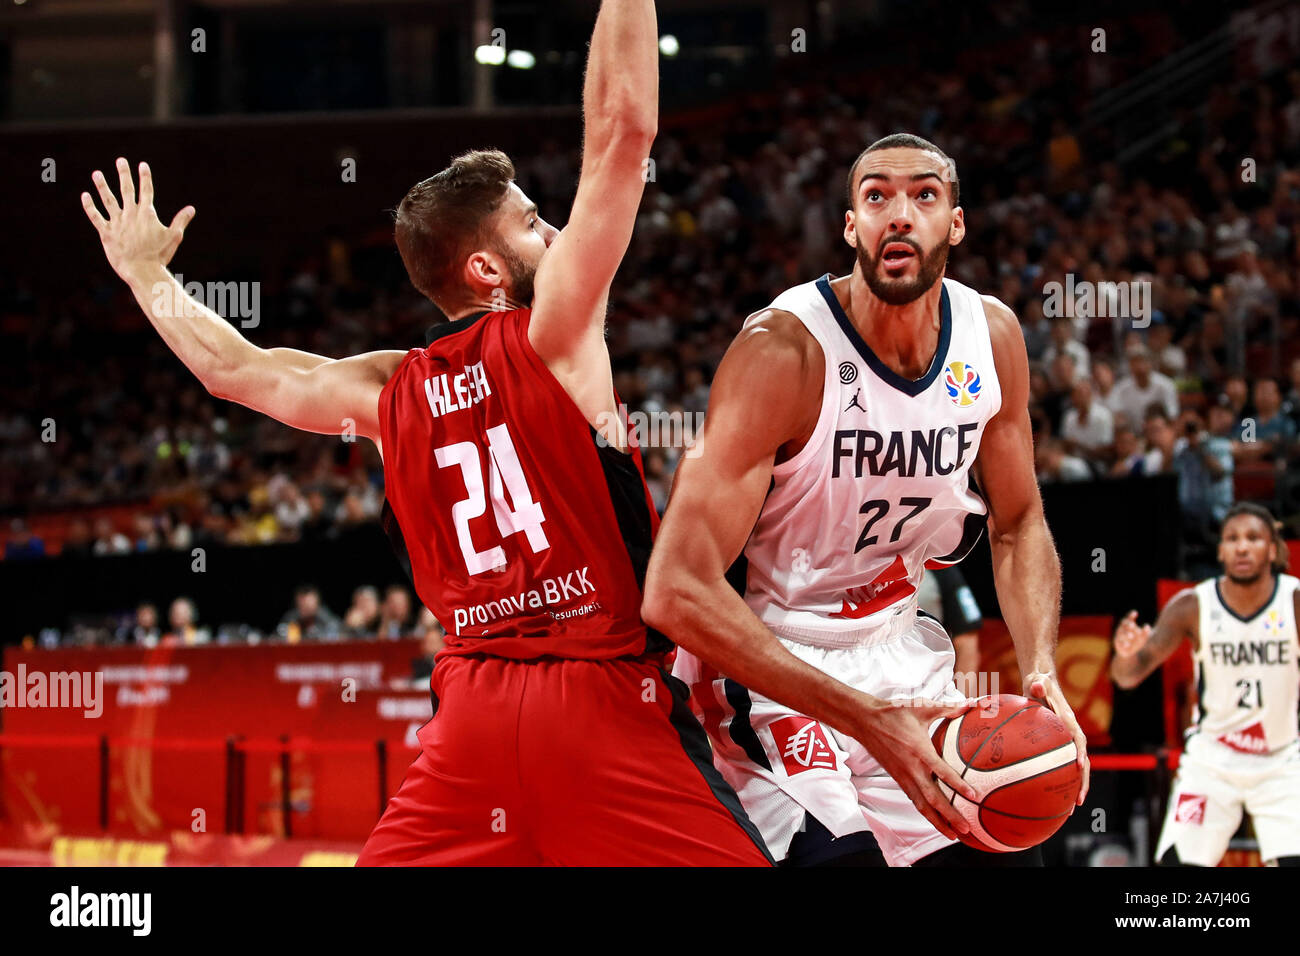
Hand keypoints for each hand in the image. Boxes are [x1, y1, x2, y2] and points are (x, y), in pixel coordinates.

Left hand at [81, 158, 194, 283]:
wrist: (141, 270)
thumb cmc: (159, 255)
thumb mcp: (174, 237)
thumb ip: (181, 221)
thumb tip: (191, 209)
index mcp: (147, 214)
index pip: (146, 191)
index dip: (145, 176)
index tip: (142, 165)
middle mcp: (131, 214)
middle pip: (127, 190)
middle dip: (124, 174)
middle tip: (120, 160)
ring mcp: (117, 222)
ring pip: (108, 200)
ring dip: (102, 186)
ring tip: (96, 173)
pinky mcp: (106, 232)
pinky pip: (95, 216)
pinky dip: (89, 206)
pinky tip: (85, 195)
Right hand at [854, 697, 978, 841]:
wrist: (865, 721)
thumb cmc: (894, 712)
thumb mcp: (922, 707)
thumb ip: (948, 709)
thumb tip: (972, 704)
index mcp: (919, 751)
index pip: (942, 773)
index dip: (958, 786)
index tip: (973, 796)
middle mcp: (911, 768)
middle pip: (933, 799)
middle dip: (950, 815)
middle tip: (966, 828)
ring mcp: (903, 776)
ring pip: (922, 805)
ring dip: (938, 821)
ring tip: (954, 834)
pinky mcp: (898, 779)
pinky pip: (914, 800)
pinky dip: (926, 813)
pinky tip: (936, 821)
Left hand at [1024, 671, 1089, 804]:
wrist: (1041, 682)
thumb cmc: (1039, 682)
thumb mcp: (1038, 681)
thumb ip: (1038, 684)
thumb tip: (1037, 685)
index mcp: (1068, 720)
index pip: (1078, 740)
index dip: (1080, 753)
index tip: (1079, 767)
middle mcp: (1071, 732)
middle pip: (1082, 761)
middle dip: (1082, 781)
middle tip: (1078, 801)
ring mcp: (1066, 739)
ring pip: (1075, 767)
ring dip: (1074, 787)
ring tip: (1069, 809)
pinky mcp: (1058, 743)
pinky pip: (1060, 764)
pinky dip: (1059, 779)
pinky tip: (1049, 795)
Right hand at [1112, 609, 1151, 657]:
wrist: (1130, 653)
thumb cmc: (1137, 641)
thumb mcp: (1143, 637)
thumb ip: (1145, 632)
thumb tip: (1147, 626)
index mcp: (1126, 626)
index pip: (1128, 619)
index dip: (1130, 616)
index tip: (1135, 613)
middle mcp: (1121, 630)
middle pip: (1123, 625)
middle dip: (1128, 625)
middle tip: (1133, 625)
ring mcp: (1119, 637)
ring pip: (1121, 635)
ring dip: (1126, 635)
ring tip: (1131, 636)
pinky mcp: (1118, 645)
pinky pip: (1120, 644)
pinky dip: (1123, 644)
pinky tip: (1128, 645)